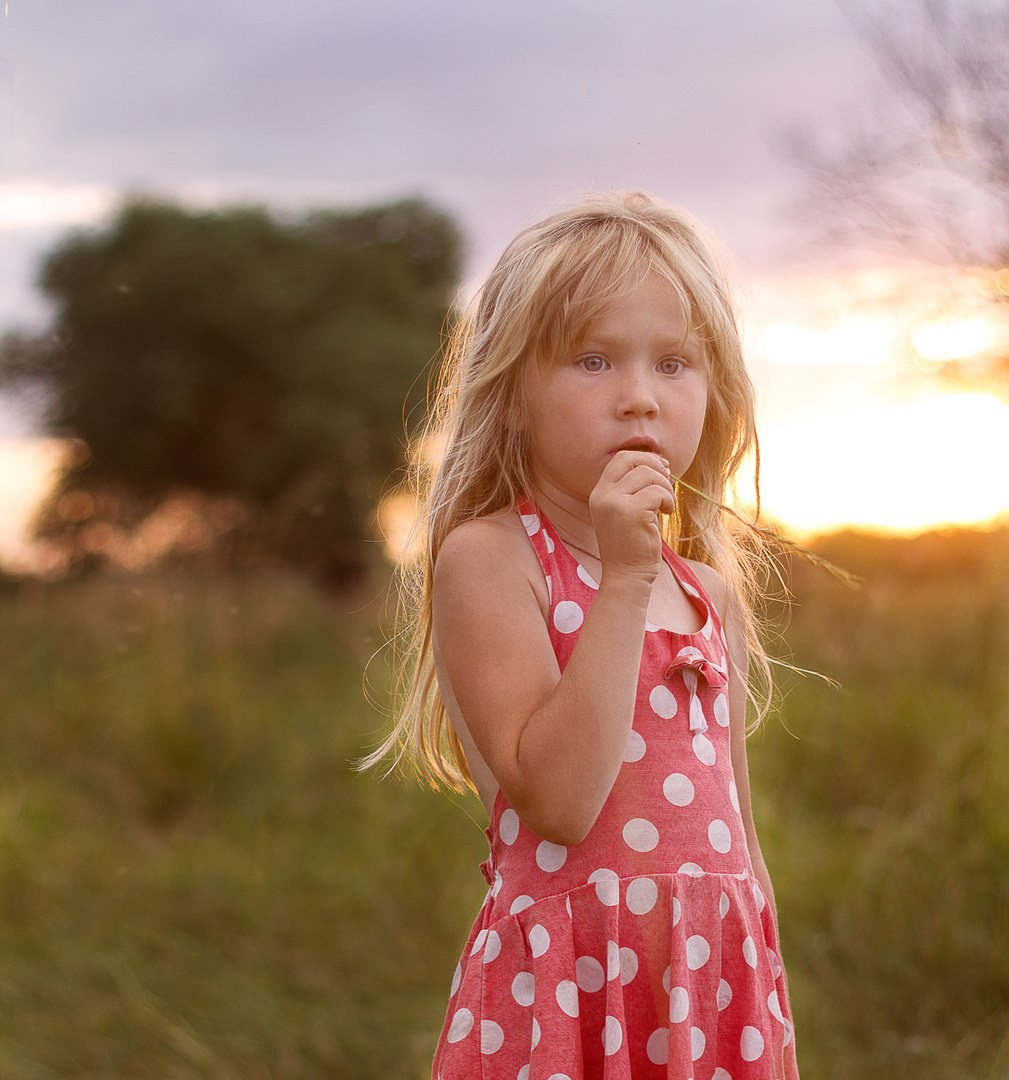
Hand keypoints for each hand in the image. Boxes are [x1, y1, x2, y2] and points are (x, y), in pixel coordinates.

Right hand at [589, 450, 675, 583]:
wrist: (627, 576)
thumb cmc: (633, 545)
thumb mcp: (628, 510)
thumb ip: (637, 487)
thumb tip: (661, 462)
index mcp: (599, 493)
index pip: (621, 458)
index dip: (645, 458)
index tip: (663, 470)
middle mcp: (602, 495)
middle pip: (634, 460)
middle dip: (657, 468)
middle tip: (667, 487)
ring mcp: (614, 503)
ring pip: (649, 474)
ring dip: (666, 488)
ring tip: (666, 506)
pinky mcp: (631, 513)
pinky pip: (658, 492)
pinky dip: (668, 501)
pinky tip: (666, 514)